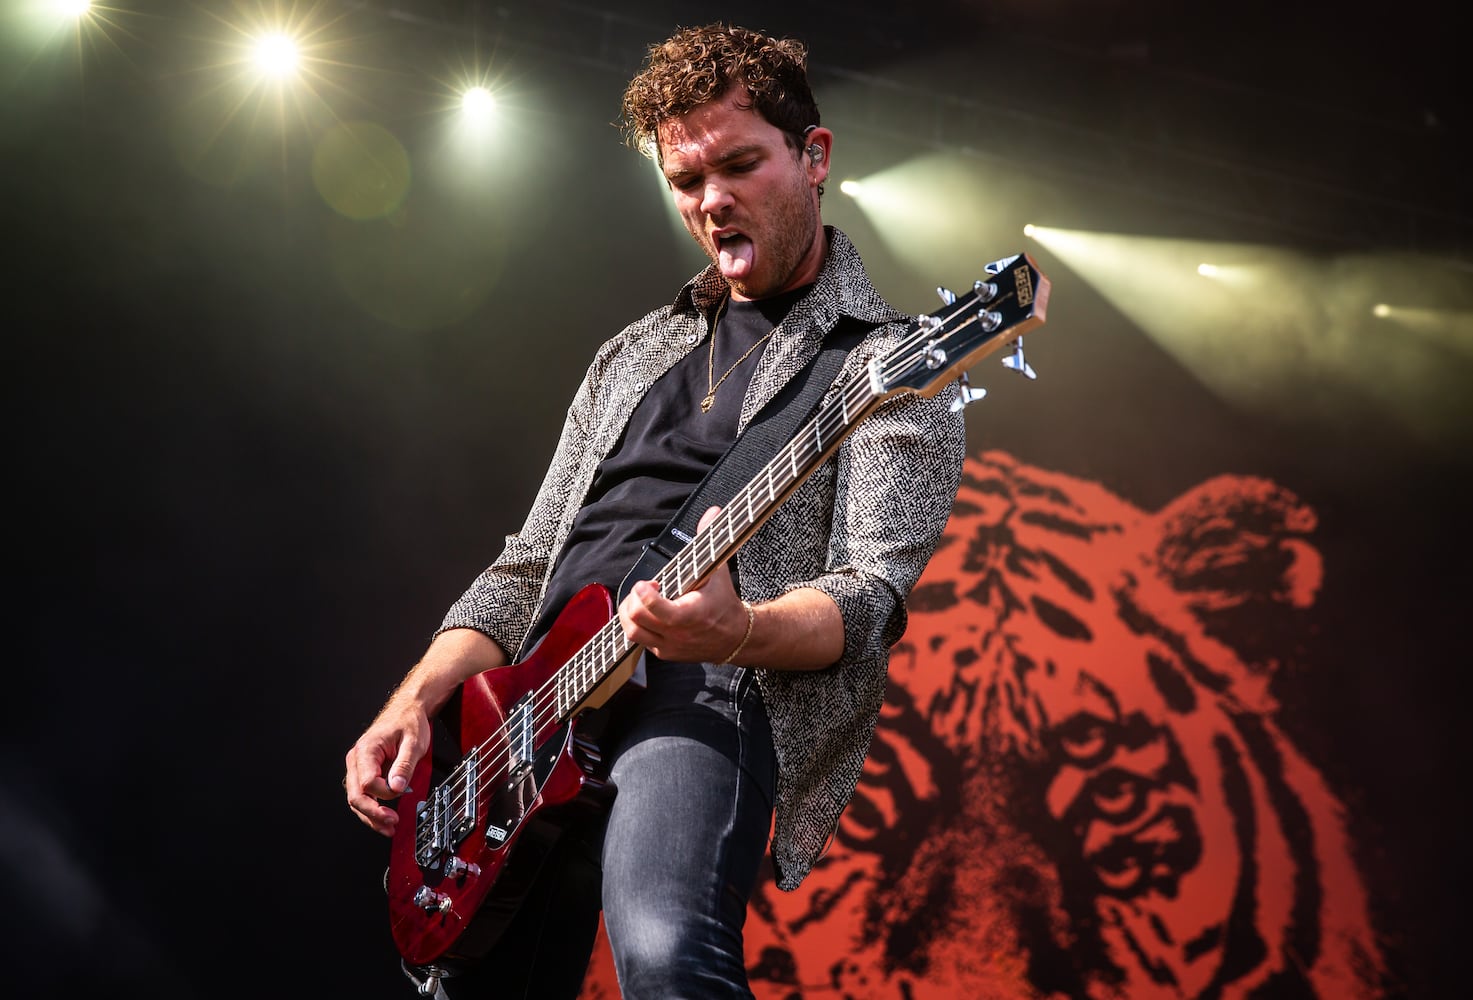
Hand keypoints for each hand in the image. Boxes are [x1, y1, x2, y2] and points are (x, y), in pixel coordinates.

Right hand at [344, 697, 429, 836]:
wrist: (407, 710)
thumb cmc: (409, 722)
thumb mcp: (413, 742)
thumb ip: (404, 766)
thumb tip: (396, 788)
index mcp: (366, 750)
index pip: (368, 782)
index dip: (384, 794)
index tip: (402, 793)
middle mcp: (356, 759)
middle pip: (356, 795)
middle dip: (373, 813)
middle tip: (392, 823)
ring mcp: (358, 767)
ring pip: (357, 799)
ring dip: (371, 816)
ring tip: (389, 827)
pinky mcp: (364, 773)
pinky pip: (363, 795)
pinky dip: (372, 809)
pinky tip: (384, 818)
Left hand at [618, 507, 749, 663]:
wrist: (735, 637)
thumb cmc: (724, 604)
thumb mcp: (718, 571)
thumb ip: (710, 540)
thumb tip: (712, 513)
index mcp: (690, 615)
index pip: (654, 608)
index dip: (643, 592)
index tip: (648, 582)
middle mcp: (678, 634)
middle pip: (635, 618)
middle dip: (633, 599)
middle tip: (645, 589)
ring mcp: (669, 646)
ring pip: (632, 632)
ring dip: (630, 613)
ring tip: (641, 601)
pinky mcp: (664, 653)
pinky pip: (638, 640)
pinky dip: (637, 625)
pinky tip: (648, 613)